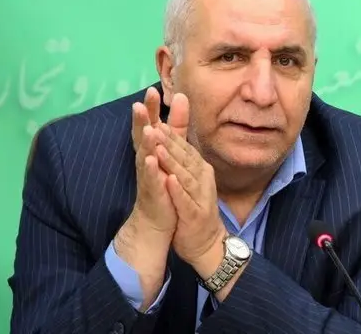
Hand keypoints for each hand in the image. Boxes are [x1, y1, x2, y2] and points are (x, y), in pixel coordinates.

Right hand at [121, 88, 189, 238]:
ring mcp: (148, 175)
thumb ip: (177, 124)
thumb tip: (181, 95)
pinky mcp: (153, 192)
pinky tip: (151, 160)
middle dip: (141, 121)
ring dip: (145, 143)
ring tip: (147, 130)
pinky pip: (151, 179)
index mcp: (151, 147)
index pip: (150, 123)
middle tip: (140, 104)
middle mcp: (146, 158)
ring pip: (144, 156)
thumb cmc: (164, 179)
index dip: (150, 109)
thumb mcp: (172, 147)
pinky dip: (151, 170)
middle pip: (142, 136)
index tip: (152, 90)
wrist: (158, 217)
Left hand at [155, 120, 226, 272]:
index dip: (170, 133)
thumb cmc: (193, 207)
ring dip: (172, 162)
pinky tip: (168, 180)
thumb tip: (170, 133)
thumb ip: (181, 157)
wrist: (206, 242)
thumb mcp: (188, 179)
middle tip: (154, 125)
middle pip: (184, 157)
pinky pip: (186, 200)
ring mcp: (200, 197)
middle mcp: (202, 179)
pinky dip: (177, 189)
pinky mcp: (195, 215)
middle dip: (169, 141)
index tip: (155, 118)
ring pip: (185, 176)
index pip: (184, 147)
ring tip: (158, 147)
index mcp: (199, 169)